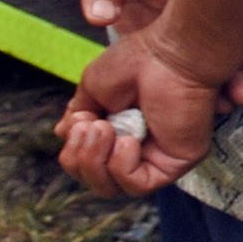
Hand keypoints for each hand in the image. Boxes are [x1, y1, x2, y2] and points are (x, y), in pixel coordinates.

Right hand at [57, 27, 242, 197]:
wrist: (171, 54)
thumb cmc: (138, 62)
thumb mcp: (92, 90)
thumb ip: (78, 119)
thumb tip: (65, 135)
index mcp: (118, 132)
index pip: (84, 162)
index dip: (74, 149)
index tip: (80, 119)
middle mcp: (138, 148)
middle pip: (95, 180)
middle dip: (79, 159)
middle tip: (89, 126)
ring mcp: (157, 156)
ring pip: (113, 187)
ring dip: (95, 162)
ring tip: (104, 129)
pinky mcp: (177, 162)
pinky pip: (139, 185)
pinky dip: (122, 168)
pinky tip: (127, 141)